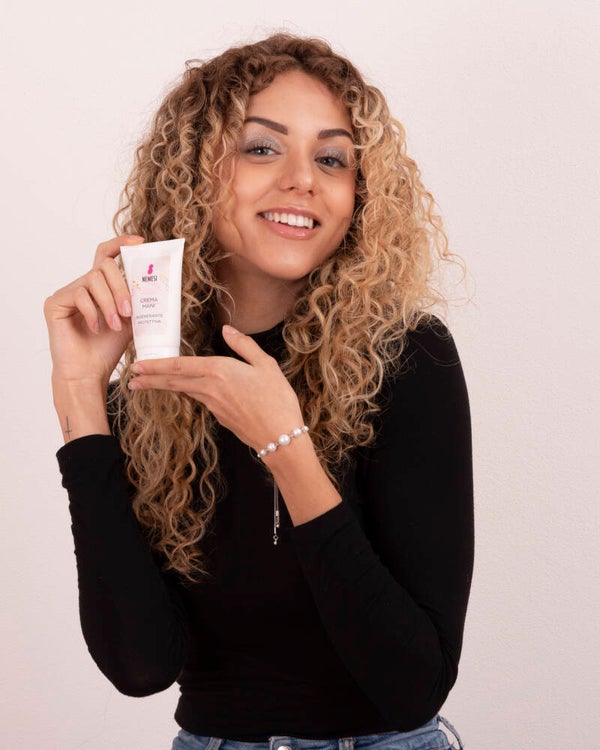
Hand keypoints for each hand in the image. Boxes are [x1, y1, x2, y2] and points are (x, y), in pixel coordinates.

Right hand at [44, 235, 143, 388]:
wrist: (89, 373)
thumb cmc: (108, 349)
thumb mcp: (132, 320)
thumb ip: (138, 300)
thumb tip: (159, 282)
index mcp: (101, 286)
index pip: (107, 255)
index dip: (121, 244)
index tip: (139, 242)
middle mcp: (83, 285)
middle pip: (104, 265)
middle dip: (121, 286)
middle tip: (129, 311)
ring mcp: (67, 293)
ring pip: (93, 279)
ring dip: (109, 303)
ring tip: (115, 325)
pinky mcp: (55, 303)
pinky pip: (78, 295)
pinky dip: (92, 312)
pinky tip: (96, 328)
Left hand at [127, 325, 304, 451]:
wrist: (280, 438)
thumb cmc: (277, 400)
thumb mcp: (266, 365)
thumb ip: (244, 345)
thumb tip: (228, 329)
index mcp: (219, 371)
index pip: (179, 365)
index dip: (155, 366)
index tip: (137, 366)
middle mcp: (210, 388)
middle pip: (174, 381)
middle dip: (150, 379)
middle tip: (130, 379)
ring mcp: (213, 405)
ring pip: (184, 390)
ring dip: (164, 386)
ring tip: (146, 384)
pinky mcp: (219, 417)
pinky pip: (199, 399)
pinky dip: (186, 393)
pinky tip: (185, 390)